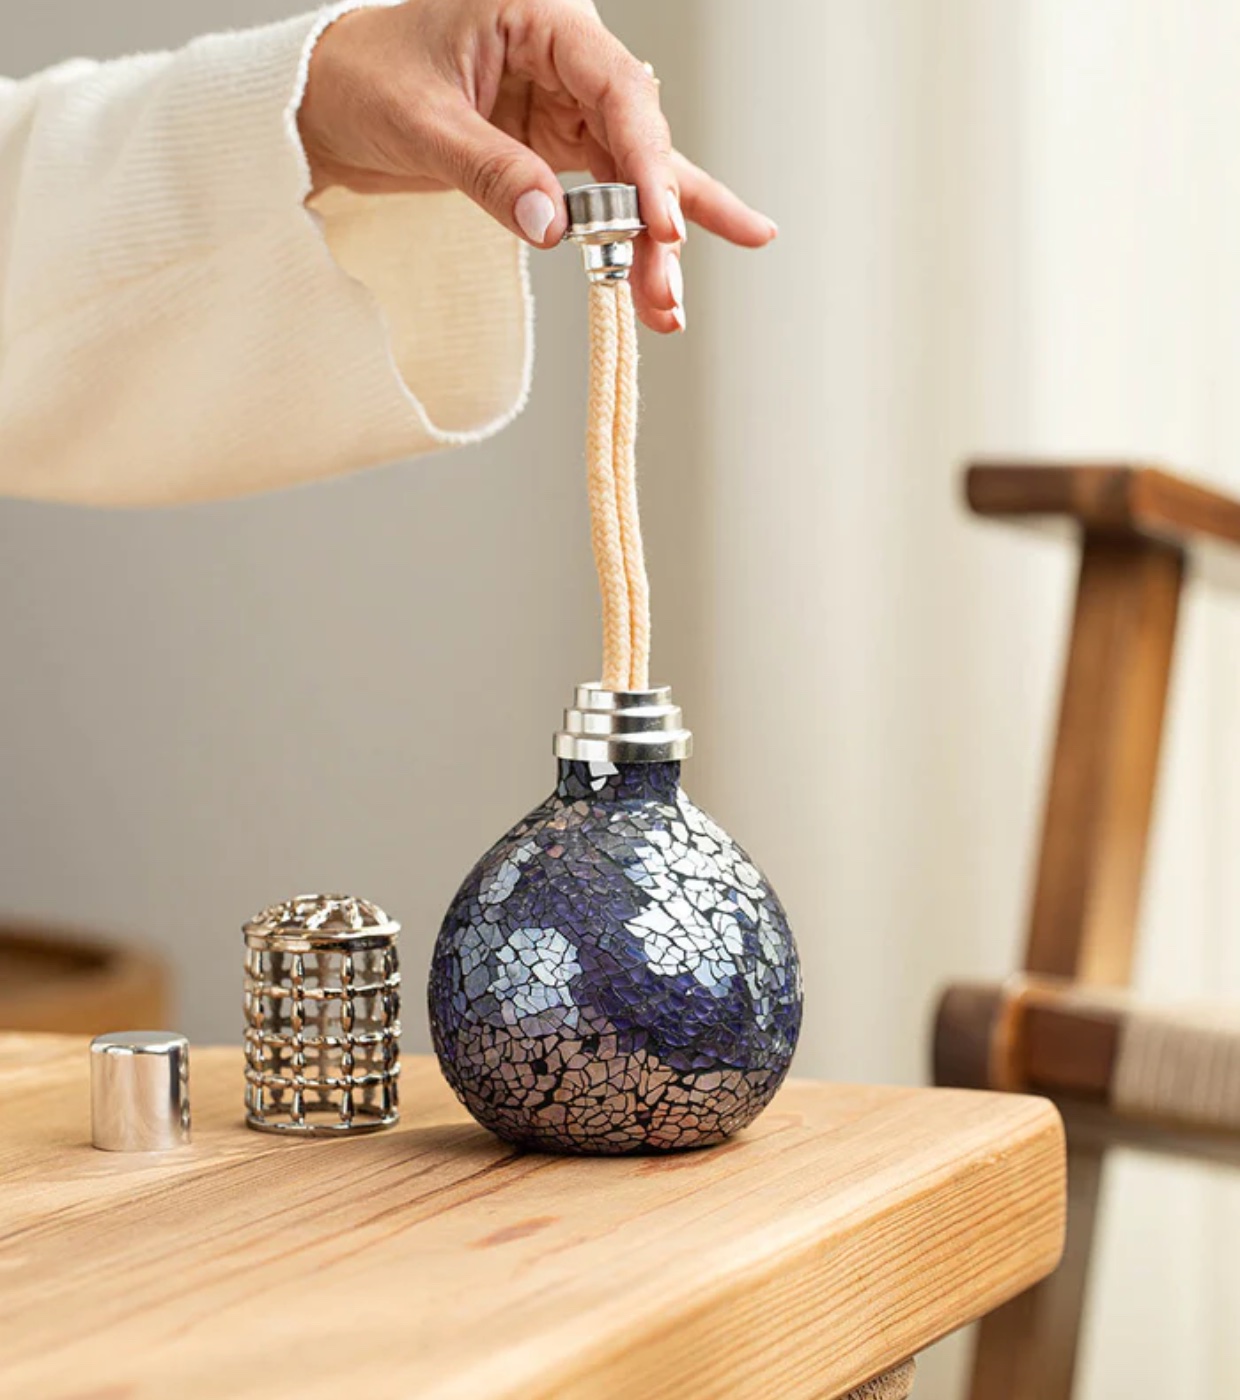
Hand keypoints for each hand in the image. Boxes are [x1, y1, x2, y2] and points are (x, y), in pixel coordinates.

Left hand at [298, 0, 776, 332]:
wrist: (320, 102)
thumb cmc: (360, 78)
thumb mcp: (422, 122)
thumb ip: (492, 172)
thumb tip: (554, 228)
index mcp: (540, 18)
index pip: (617, 91)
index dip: (647, 163)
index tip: (659, 225)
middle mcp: (565, 59)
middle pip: (636, 142)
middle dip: (654, 221)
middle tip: (660, 288)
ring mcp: (565, 106)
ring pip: (633, 176)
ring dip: (651, 243)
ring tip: (667, 305)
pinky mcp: (554, 149)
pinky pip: (611, 193)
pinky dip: (639, 233)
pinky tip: (688, 260)